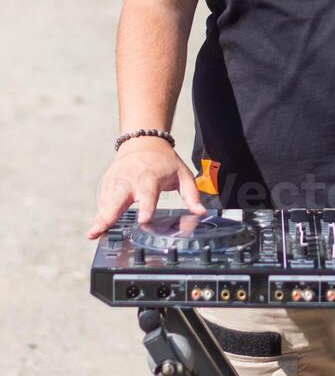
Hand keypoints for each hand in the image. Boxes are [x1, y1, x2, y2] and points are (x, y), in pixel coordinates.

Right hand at [86, 136, 206, 238]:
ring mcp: (116, 181)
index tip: (143, 219)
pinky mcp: (107, 184)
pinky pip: (102, 201)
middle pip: (118, 198)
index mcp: (150, 176)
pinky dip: (100, 214)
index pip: (148, 193)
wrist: (142, 141)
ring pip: (106, 201)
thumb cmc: (164, 161)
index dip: (146, 206)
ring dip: (100, 217)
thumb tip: (201, 213)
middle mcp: (130, 179)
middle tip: (100, 229)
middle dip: (110, 214)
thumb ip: (191, 194)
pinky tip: (97, 227)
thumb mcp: (182, 173)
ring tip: (93, 234)